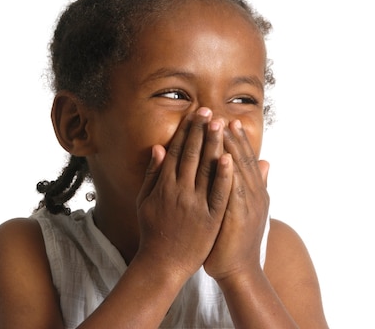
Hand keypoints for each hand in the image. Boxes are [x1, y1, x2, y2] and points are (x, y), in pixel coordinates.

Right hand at [135, 108, 232, 278]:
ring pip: (206, 169)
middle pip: (192, 155)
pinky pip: (219, 194)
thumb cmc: (152, 231)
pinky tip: (229, 158)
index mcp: (164, 185)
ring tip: (221, 124)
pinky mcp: (210, 218)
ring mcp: (195, 204)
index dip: (186, 131)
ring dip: (214, 145)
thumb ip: (152, 174)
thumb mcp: (145, 200)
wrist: (162, 263)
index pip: (177, 151)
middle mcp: (179, 191)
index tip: (195, 113)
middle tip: (209, 110)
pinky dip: (224, 176)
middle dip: (201, 131)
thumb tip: (158, 147)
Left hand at [204, 119, 269, 280]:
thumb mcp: (249, 209)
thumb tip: (266, 162)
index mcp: (252, 192)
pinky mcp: (237, 216)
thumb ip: (254, 185)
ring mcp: (246, 204)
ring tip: (222, 127)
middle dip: (231, 136)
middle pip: (241, 159)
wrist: (239, 270)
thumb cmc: (238, 240)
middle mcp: (252, 194)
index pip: (243, 159)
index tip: (227, 120)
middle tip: (222, 115)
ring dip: (231, 147)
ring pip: (238, 169)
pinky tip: (225, 157)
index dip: (237, 139)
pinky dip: (230, 173)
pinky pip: (233, 189)